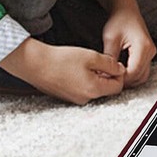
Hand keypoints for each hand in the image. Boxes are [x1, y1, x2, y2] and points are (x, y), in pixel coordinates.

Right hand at [0, 37, 125, 104]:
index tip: (113, 63)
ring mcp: (74, 100)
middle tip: (98, 61)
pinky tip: (75, 69)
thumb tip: (121, 69)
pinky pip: (82, 90)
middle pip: (106, 89)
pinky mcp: (66, 97)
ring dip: (95, 77)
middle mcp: (85, 99)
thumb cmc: (62, 59)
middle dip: (107, 75)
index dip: (119, 74)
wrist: (35, 64)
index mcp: (94, 90)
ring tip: (85, 64)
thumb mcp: (91, 56)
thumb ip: (110, 64)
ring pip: (94, 89)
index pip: (118, 87)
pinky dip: (84, 80)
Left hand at [101, 7, 156, 87]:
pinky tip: (120, 72)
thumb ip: (109, 58)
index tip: (108, 78)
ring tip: (114, 76)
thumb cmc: (119, 20)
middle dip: (124, 81)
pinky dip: (132, 74)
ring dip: (129, 80)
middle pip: (139, 76)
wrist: (126, 10)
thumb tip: (105, 74)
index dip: (121, 79)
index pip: (133, 72)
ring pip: (142, 76)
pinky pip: (142, 70)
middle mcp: (150, 51)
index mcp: (143, 47)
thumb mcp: (110, 38)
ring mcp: (151, 53)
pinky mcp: (148, 54)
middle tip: (109, 80)